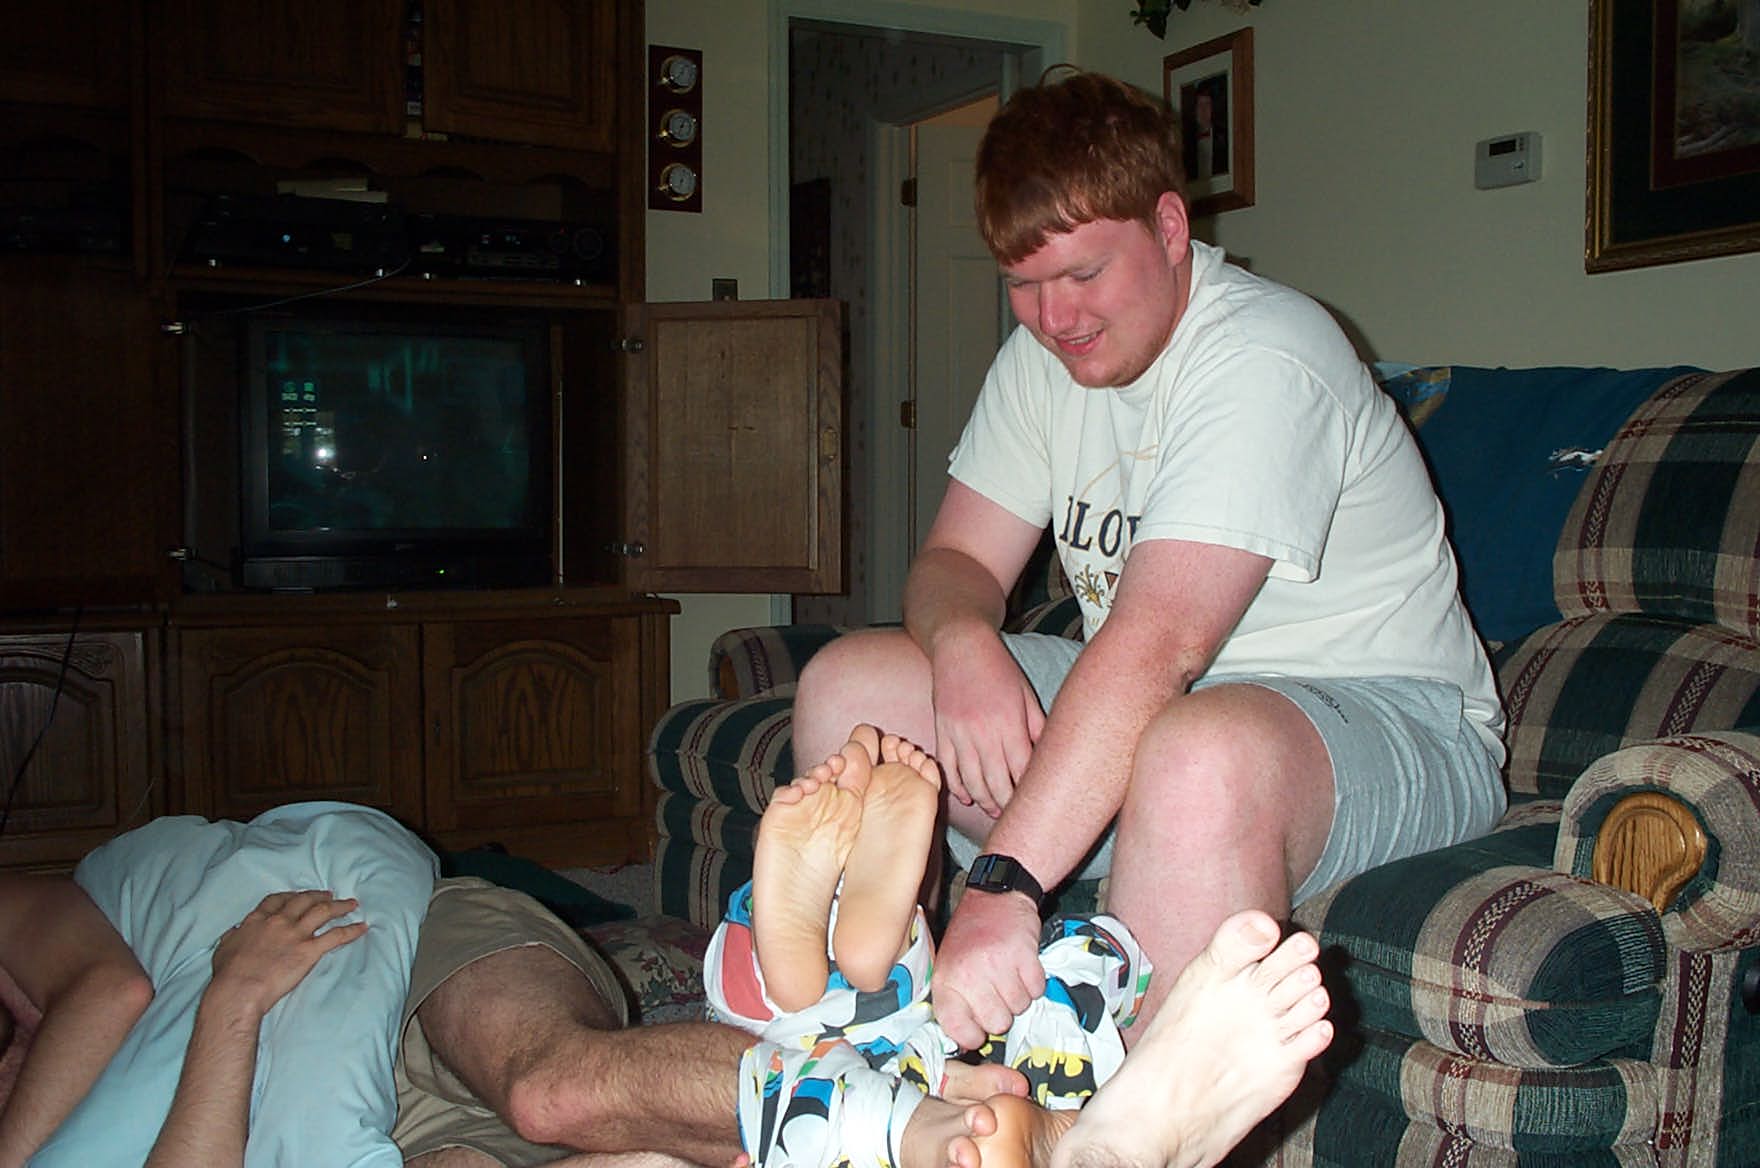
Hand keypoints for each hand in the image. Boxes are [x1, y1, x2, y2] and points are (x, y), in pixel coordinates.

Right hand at [207, 891, 366, 1017]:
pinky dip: (351, 930)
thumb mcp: (224, 948)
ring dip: (340, 906)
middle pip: (304, 901)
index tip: (299, 896)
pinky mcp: (309, 950)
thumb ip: (233, 937)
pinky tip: (362, 927)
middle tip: (330, 895)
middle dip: (318, 896)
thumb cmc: (228, 974)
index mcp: (257, 920)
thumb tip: (235, 932)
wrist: (239, 989)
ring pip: (323, 912)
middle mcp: (279, 921)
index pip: (277, 900)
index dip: (291, 896)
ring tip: (351, 904)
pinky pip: (336, 936)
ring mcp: (296, 934)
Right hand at [928, 625, 1045, 816]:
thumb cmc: (998, 668)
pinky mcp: (942, 732)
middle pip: (997, 782)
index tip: (1036, 801)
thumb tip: (1047, 755)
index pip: (1022, 769)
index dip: (1028, 790)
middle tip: (1017, 815)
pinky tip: (968, 797)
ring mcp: (959, 734)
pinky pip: (949, 768)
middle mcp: (983, 732)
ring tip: (995, 810)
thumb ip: (1037, 726)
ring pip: (972, 781)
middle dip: (1007, 803)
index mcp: (1009, 723)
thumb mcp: (1025, 694)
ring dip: (984, 801)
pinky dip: (957, 787)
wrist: (960, 646)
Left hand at [929, 889, 1044, 1049]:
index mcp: (946, 981)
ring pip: (1020, 1008)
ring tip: (1008, 973)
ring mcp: (997, 965)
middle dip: (1001, 1012)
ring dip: (1018, 995)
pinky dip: (1034, 982)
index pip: (958, 1030)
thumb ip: (954, 1001)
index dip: (972, 1035)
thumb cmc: (970, 935)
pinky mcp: (1023, 955)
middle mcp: (969, 975)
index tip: (977, 1027)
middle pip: (997, 1024)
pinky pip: (1036, 990)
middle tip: (996, 990)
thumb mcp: (949, 966)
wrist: (996, 896)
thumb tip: (964, 1041)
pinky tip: (1021, 965)